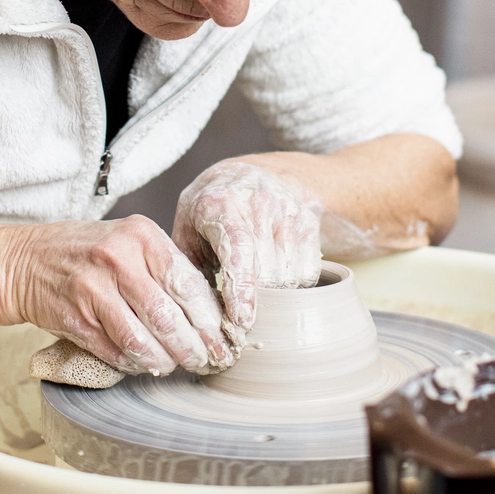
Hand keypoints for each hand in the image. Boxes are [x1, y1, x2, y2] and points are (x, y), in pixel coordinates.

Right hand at [9, 216, 233, 375]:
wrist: (25, 260)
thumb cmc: (88, 253)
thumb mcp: (129, 242)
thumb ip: (164, 267)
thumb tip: (209, 312)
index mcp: (141, 234)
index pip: (188, 283)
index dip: (210, 319)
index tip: (223, 339)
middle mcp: (117, 257)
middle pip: (168, 316)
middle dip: (193, 347)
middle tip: (206, 361)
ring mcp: (92, 288)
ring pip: (142, 338)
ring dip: (164, 360)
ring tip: (175, 365)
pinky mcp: (74, 317)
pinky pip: (115, 350)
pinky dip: (133, 363)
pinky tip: (143, 363)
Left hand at [172, 160, 322, 337]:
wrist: (249, 173)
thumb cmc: (210, 211)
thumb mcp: (186, 230)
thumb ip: (187, 268)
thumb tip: (196, 315)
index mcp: (220, 203)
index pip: (239, 249)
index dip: (241, 288)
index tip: (241, 320)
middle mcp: (258, 203)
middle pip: (268, 272)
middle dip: (255, 302)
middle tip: (239, 317)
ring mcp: (286, 211)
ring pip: (290, 276)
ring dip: (274, 296)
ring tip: (255, 294)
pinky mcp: (307, 222)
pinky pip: (308, 272)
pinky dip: (293, 286)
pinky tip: (274, 279)